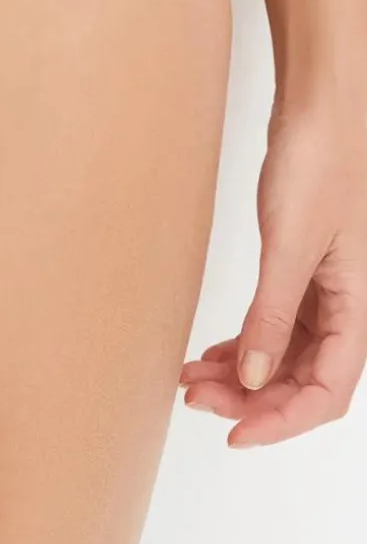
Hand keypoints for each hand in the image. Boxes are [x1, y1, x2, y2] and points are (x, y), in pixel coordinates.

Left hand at [180, 97, 366, 446]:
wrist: (318, 109)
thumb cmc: (320, 164)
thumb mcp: (290, 246)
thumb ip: (272, 315)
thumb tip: (255, 379)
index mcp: (356, 307)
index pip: (327, 392)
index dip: (283, 421)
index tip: (235, 434)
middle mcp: (345, 305)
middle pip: (303, 379)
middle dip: (252, 399)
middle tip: (197, 399)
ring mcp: (322, 288)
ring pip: (286, 355)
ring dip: (243, 374)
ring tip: (192, 379)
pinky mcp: (299, 268)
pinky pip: (275, 325)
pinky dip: (245, 344)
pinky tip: (212, 352)